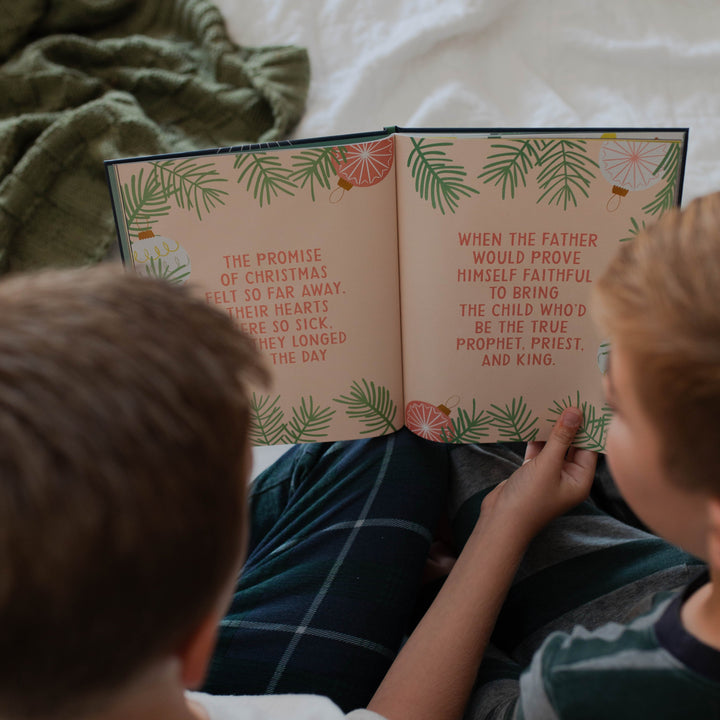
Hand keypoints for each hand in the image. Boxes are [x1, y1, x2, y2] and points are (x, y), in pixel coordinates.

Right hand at [480, 407, 597, 541]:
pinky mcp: (532, 471)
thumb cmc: (529, 499)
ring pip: (554, 446)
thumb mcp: (547, 465)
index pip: (589, 448)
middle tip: (567, 397)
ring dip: (551, 429)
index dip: (588, 426)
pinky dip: (536, 437)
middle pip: (572, 445)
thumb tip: (575, 412)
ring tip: (550, 404)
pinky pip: (538, 450)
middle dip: (569, 424)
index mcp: (580, 480)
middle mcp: (567, 477)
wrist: (501, 521)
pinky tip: (532, 419)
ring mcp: (549, 474)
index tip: (585, 402)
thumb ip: (561, 438)